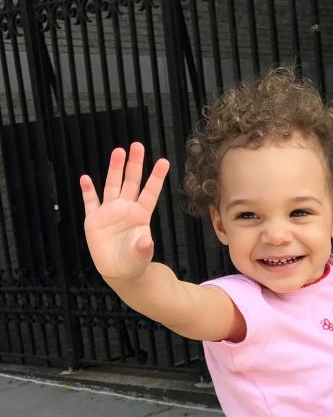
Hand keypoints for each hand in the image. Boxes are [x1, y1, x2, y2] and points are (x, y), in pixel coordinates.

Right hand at [79, 143, 169, 282]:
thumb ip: (143, 248)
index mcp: (140, 216)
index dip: (156, 177)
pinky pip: (90, 202)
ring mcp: (109, 213)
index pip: (150, 192)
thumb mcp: (140, 256)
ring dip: (114, 169)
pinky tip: (85, 178)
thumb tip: (147, 241)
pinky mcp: (94, 220)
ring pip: (112, 185)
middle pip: (131, 182)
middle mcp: (125, 209)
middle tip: (138, 145)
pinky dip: (87, 191)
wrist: (119, 271)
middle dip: (134, 164)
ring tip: (118, 151)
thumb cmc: (135, 263)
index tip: (164, 161)